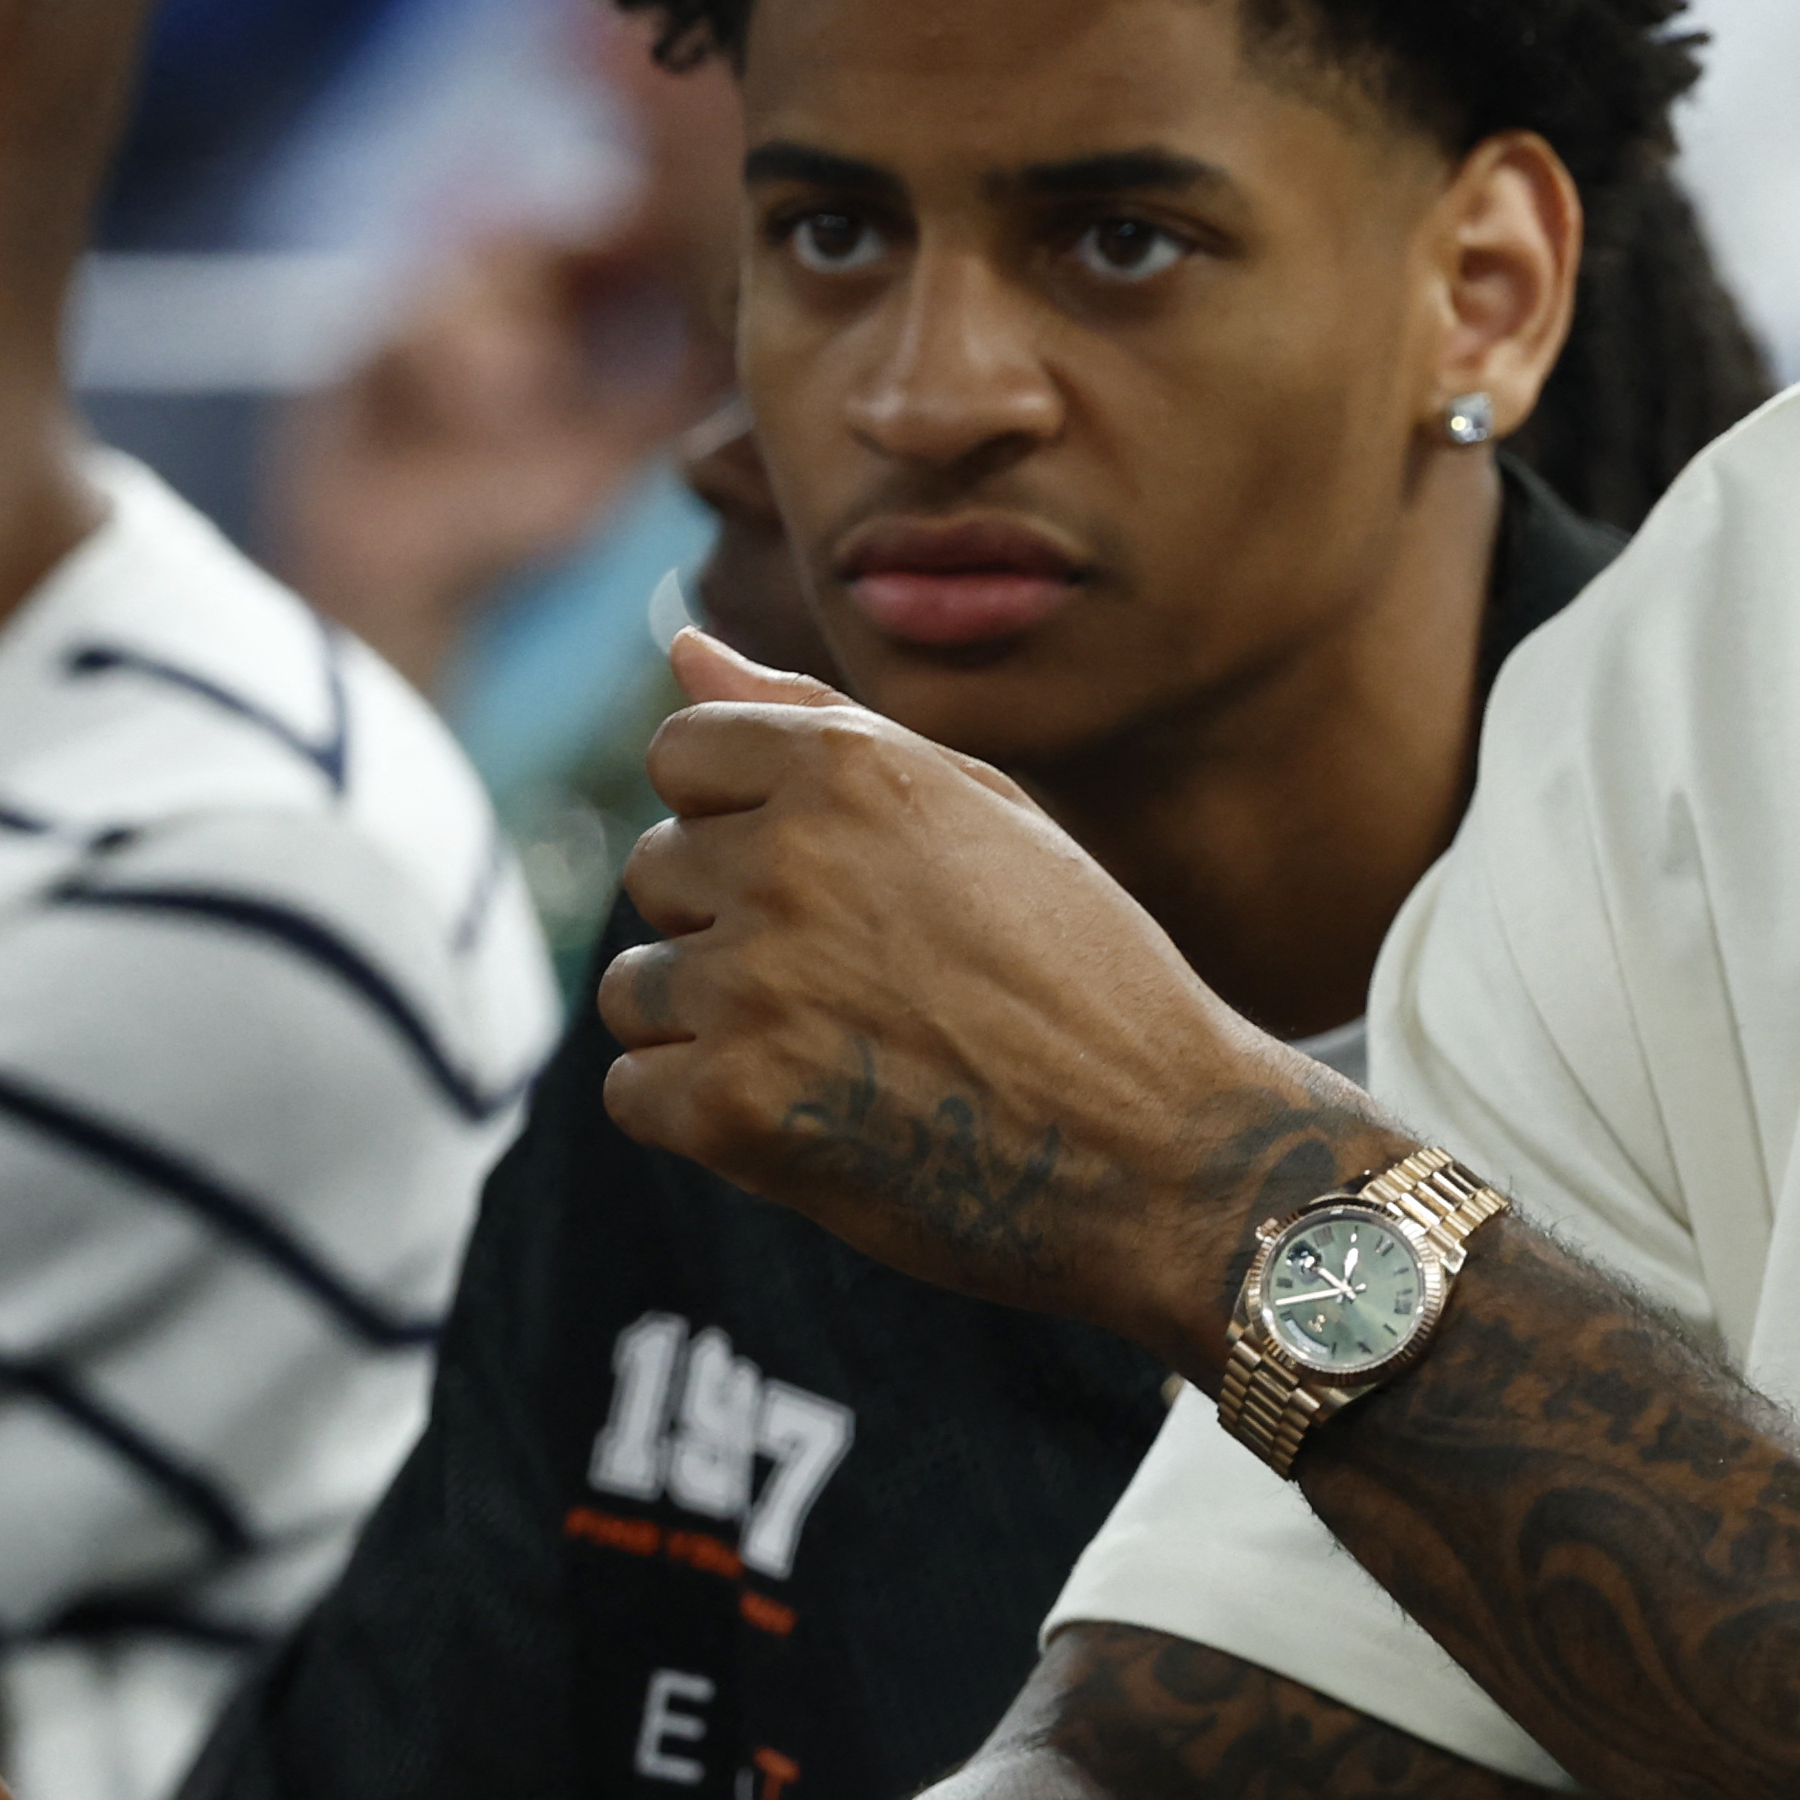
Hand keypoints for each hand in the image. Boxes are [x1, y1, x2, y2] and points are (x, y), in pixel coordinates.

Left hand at [600, 628, 1336, 1350]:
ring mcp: (754, 985)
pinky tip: (810, 1119)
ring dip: (711, 1025)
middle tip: (858, 981)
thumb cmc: (1085, 973)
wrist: (1164, 1151)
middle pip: (656, 871)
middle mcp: (787, 860)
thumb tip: (681, 648)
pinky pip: (636, 1090)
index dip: (742, 819)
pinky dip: (703, 1116)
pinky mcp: (733, 1107)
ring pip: (636, 987)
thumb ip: (822, 723)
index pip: (681, 754)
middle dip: (728, 923)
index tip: (824, 880)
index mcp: (848, 767)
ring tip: (838, 1054)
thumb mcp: (981, 811)